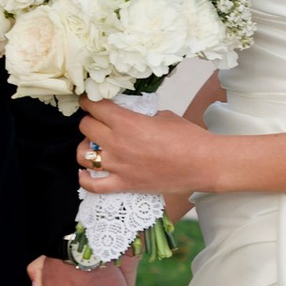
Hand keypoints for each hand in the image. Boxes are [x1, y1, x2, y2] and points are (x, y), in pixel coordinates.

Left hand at [77, 97, 203, 201]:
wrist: (203, 164)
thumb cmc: (188, 137)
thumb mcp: (163, 115)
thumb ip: (141, 115)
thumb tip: (130, 115)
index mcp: (127, 122)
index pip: (94, 107)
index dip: (89, 101)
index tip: (90, 101)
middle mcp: (117, 143)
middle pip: (85, 127)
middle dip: (89, 121)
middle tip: (98, 121)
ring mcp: (119, 166)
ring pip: (82, 155)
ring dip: (85, 148)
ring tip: (94, 146)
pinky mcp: (124, 185)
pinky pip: (93, 185)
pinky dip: (85, 178)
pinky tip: (86, 172)